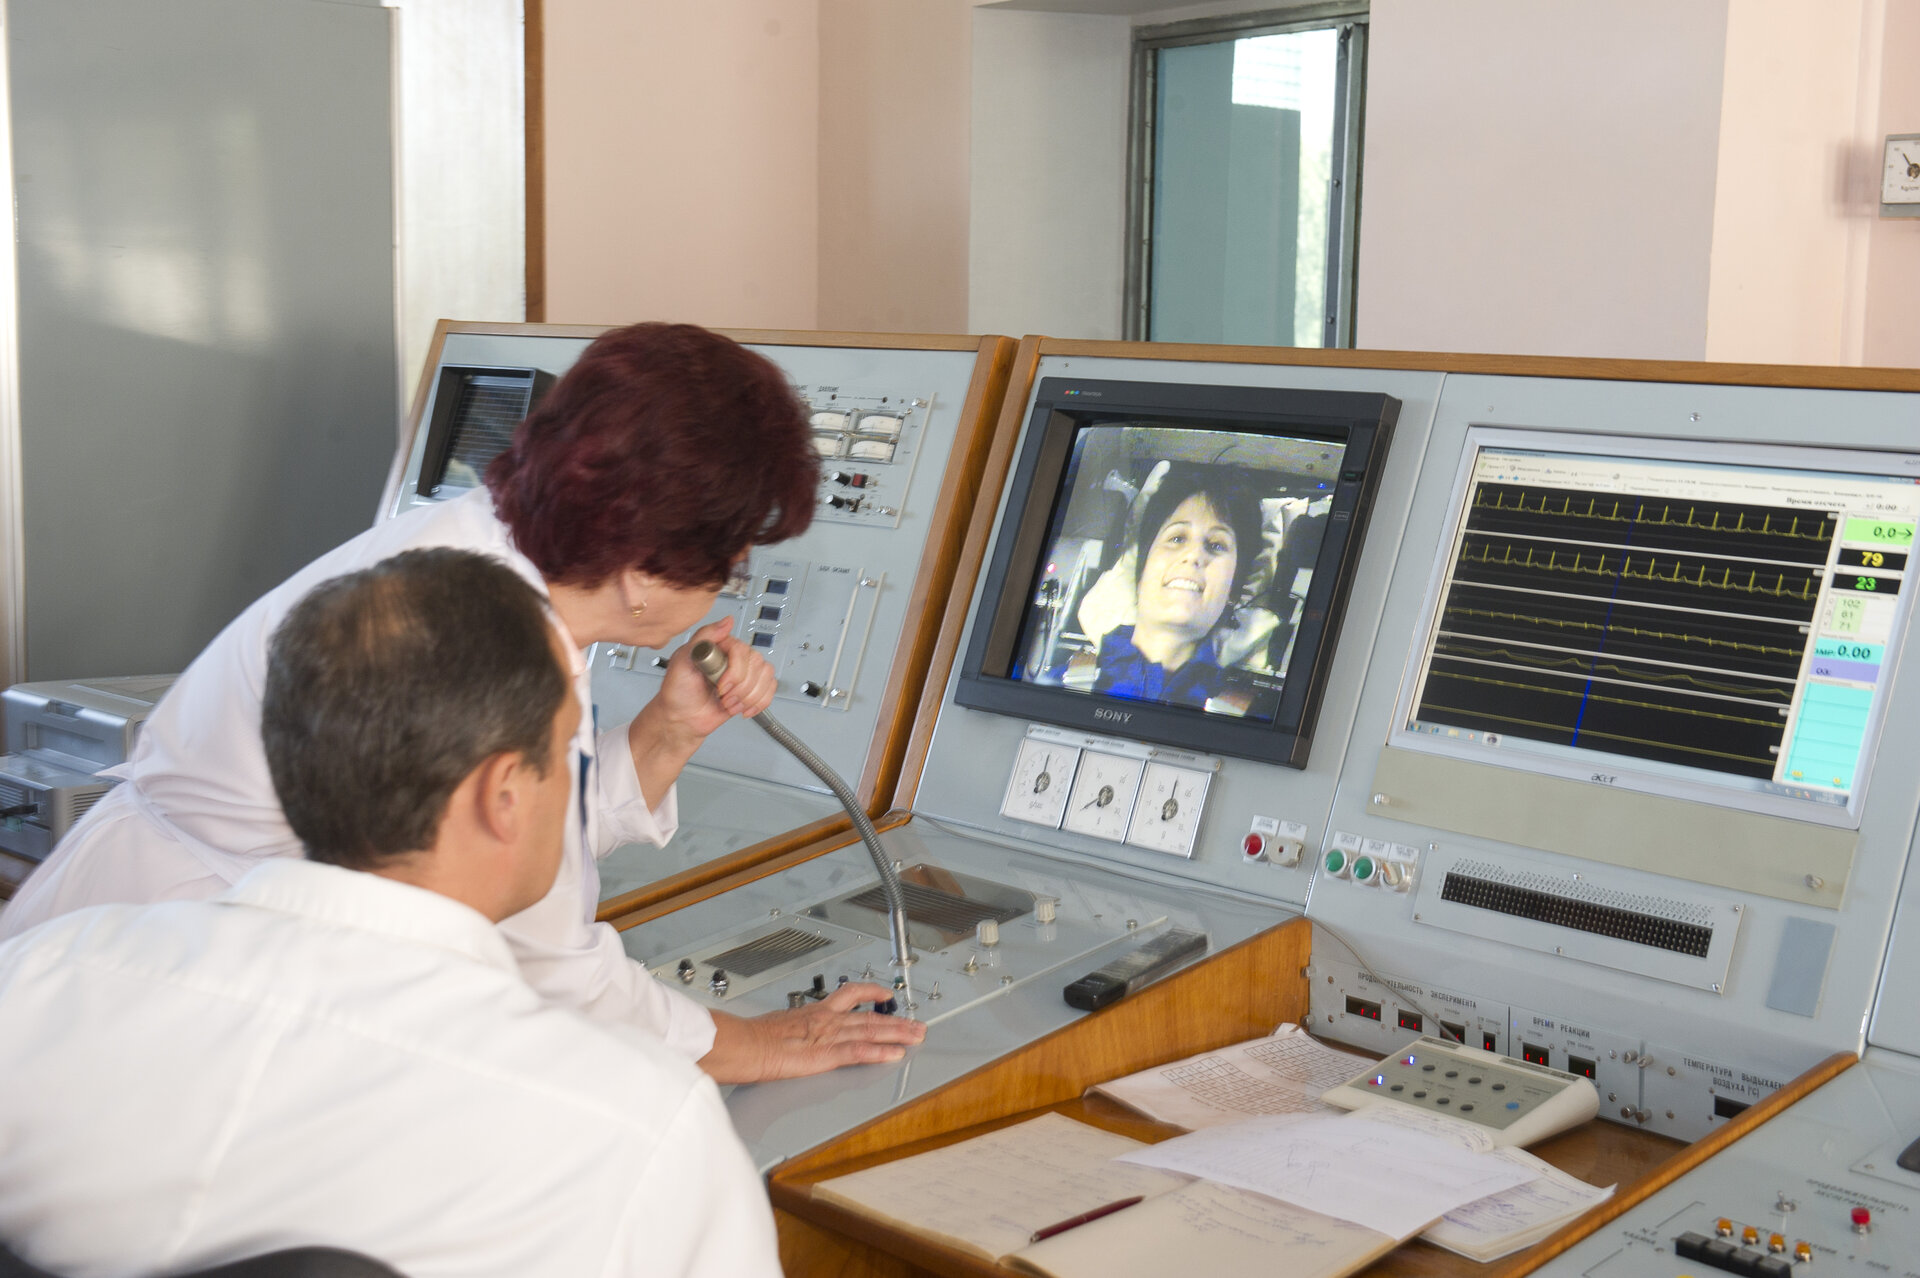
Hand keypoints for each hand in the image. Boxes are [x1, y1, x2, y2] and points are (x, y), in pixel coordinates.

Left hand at [651, 616, 777, 741]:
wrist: (682, 719)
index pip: (742, 651)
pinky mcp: (751, 689)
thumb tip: (727, 621)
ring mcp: (744, 674)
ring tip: (730, 703)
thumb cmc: (678, 691)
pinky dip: (759, 702)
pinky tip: (743, 707)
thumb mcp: (682, 659)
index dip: (735, 672)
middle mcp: (734, 658)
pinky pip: (770, 689)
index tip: (720, 685)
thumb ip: (704, 636)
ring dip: (748, 697)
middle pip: (757, 664)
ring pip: (766, 677)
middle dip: (741, 688)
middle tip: (722, 696)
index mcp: (721, 647)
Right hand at [697, 981, 926, 1083]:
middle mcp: (826, 1020)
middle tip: (917, 1023)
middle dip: (896, 1019)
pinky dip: (880, 1052)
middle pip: (869, 1016)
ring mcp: (828, 1036)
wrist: (744, 1043)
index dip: (871, 992)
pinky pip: (860, 1052)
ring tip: (917, 1036)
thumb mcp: (774, 1026)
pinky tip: (895, 1054)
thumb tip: (784, 1035)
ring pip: (871, 1030)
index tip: (885, 993)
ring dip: (897, 1033)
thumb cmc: (752, 1037)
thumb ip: (787, 1029)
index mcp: (814, 1012)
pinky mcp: (826, 1053)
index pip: (849, 995)